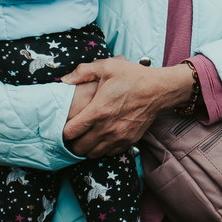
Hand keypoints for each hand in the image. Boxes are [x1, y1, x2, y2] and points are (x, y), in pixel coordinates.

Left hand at [61, 57, 192, 155]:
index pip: (70, 132)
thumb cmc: (132, 77)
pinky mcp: (129, 141)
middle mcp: (107, 128)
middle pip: (79, 148)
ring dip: (86, 147)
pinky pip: (108, 154)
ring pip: (93, 154)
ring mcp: (118, 137)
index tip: (65, 125)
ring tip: (86, 137)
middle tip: (74, 132)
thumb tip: (64, 80)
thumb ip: (82, 72)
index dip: (63, 130)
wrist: (159, 90)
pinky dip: (102, 149)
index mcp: (98, 111)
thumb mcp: (106, 67)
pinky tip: (101, 138)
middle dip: (73, 142)